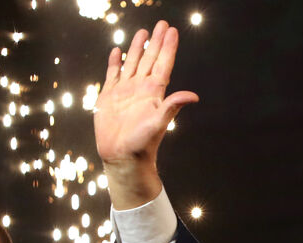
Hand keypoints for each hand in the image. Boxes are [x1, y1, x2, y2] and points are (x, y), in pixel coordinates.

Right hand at [93, 20, 198, 207]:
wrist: (122, 157)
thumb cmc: (143, 144)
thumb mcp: (159, 123)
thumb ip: (172, 106)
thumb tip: (193, 96)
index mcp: (154, 93)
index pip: (163, 64)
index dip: (168, 48)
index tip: (172, 31)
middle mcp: (140, 89)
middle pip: (150, 59)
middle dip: (156, 42)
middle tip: (162, 24)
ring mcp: (125, 92)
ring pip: (132, 64)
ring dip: (137, 48)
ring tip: (143, 33)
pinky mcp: (109, 97)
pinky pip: (112, 75)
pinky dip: (115, 63)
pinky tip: (117, 52)